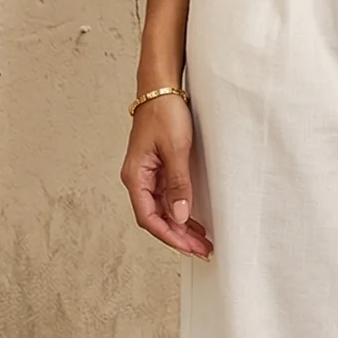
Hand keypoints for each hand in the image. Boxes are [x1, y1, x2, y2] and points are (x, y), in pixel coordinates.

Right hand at [121, 93, 212, 256]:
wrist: (161, 87)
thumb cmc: (164, 112)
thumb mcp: (176, 149)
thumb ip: (178, 184)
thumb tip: (180, 216)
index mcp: (136, 177)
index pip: (149, 218)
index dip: (170, 236)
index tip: (189, 247)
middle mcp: (139, 179)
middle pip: (156, 218)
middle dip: (178, 237)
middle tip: (202, 250)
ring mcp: (148, 175)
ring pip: (162, 210)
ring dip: (181, 226)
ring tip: (202, 241)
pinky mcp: (158, 169)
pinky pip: (167, 197)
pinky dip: (180, 211)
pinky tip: (194, 220)